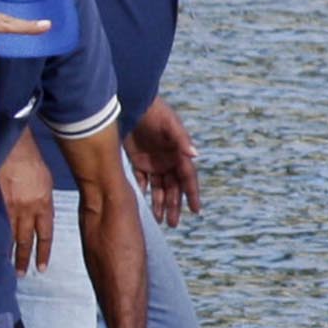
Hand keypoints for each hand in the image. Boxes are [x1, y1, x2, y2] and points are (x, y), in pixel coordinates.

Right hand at [0, 132, 57, 273]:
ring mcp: (10, 207)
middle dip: (24, 258)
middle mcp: (28, 210)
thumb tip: (38, 212)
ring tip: (5, 265)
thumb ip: (41, 200)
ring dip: (7, 251)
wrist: (13, 145)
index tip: (41, 267)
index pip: (45, 234)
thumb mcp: (44, 181)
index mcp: (43, 204)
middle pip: (26, 239)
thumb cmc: (30, 158)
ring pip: (9, 235)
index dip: (43, 251)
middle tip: (21, 274)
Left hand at [126, 98, 200, 223]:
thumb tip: (195, 156)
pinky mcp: (138, 162)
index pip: (187, 178)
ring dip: (160, 204)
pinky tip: (143, 206)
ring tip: (160, 221)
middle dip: (174, 206)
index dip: (192, 194)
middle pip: (174, 188)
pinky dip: (143, 192)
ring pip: (159, 188)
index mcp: (178, 154)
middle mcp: (168, 161)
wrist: (132, 103)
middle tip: (173, 224)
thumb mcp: (169, 124)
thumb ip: (181, 140)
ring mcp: (153, 163)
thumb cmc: (154, 112)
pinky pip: (142, 181)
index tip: (196, 211)